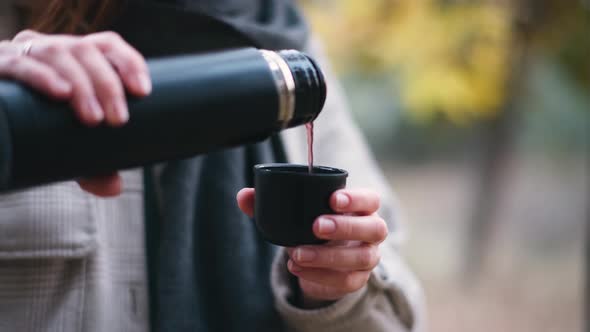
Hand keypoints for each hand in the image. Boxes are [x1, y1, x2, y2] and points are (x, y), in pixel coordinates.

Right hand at [0, 30, 151, 195]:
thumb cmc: (33, 132)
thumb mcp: (65, 147)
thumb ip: (90, 166)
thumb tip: (114, 187)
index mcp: (73, 59)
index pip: (107, 46)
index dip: (128, 62)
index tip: (143, 91)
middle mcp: (48, 49)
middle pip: (87, 50)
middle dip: (108, 84)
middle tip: (118, 120)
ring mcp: (20, 54)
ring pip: (59, 54)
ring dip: (82, 84)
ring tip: (93, 118)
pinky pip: (20, 64)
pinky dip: (42, 77)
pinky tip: (61, 92)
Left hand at [237, 188, 387, 307]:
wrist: (319, 260)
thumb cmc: (311, 226)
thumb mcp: (293, 213)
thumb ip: (268, 202)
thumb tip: (244, 196)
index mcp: (361, 208)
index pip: (370, 199)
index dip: (356, 198)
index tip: (333, 199)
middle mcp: (371, 231)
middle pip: (373, 228)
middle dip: (345, 227)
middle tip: (316, 226)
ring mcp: (368, 257)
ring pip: (361, 258)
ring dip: (328, 256)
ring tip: (298, 252)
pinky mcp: (357, 280)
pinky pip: (347, 281)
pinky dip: (321, 275)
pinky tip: (299, 268)